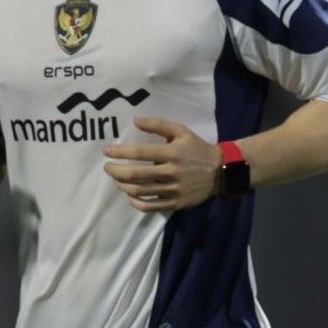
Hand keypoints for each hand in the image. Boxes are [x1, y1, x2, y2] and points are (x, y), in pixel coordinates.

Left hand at [101, 117, 220, 212]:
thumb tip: (136, 121)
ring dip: (122, 185)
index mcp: (173, 153)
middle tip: (107, 167)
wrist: (220, 171)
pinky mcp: (175, 203)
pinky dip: (135, 202)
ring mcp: (173, 189)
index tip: (107, 151)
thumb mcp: (182, 132)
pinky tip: (130, 195)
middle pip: (135, 174)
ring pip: (139, 190)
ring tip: (117, 179)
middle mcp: (171, 172)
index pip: (141, 152)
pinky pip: (149, 206)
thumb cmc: (197, 149)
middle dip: (116, 170)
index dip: (120, 152)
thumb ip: (159, 124)